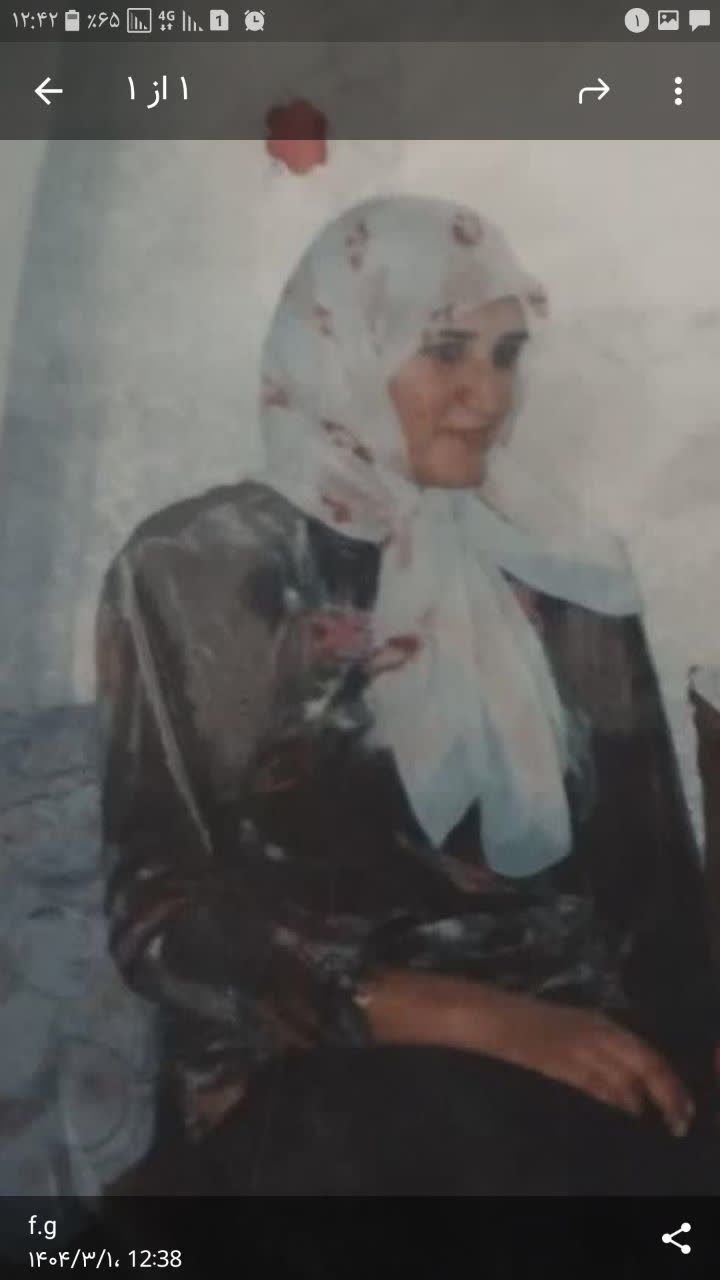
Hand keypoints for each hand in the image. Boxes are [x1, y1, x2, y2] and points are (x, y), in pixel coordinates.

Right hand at [456, 986, 694, 1136]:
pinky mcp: (558, 1060)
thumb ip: (601, 1047)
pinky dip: (615, 1098)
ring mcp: (577, 1045)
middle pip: (644, 1064)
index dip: (670, 1080)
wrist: (493, 1015)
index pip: (647, 1053)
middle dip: (667, 1094)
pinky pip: (594, 1083)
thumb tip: (633, 1082)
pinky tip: (628, 1110)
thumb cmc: (532, 1019)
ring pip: (623, 1076)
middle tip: (680, 1121)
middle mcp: (595, 1031)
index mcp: (600, 1021)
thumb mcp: (574, 1028)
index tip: (684, 1105)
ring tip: (662, 1121)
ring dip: (644, 1102)